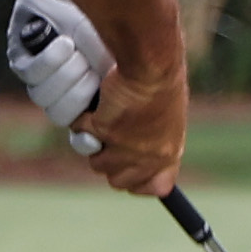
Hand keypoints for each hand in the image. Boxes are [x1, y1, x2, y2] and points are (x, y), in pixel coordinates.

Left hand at [5, 0, 113, 128]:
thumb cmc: (112, 27)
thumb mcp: (122, 66)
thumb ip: (120, 98)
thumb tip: (118, 134)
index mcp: (87, 97)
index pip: (80, 133)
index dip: (86, 135)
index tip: (97, 126)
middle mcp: (61, 88)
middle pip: (60, 115)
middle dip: (79, 92)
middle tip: (94, 72)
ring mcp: (39, 75)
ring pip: (44, 97)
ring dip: (66, 73)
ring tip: (77, 51)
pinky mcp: (21, 57)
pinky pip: (32, 74)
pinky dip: (50, 59)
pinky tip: (64, 44)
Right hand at [76, 62, 184, 194]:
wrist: (150, 65)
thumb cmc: (161, 82)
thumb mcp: (168, 117)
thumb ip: (155, 140)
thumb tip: (139, 154)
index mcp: (169, 153)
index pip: (156, 187)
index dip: (140, 180)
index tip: (131, 169)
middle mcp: (147, 157)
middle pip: (117, 180)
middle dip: (110, 161)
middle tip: (111, 138)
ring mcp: (123, 147)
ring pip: (95, 160)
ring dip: (94, 140)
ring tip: (107, 114)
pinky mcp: (101, 130)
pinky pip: (81, 132)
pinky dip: (84, 117)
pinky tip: (98, 101)